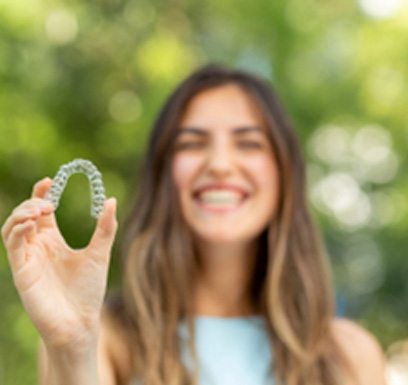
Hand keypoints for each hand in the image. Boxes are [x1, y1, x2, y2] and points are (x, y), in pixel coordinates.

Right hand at [1, 177, 117, 349]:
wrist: (80, 321)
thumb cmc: (88, 290)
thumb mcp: (99, 253)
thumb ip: (105, 228)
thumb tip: (111, 199)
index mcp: (53, 241)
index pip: (41, 211)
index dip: (41, 193)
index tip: (50, 180)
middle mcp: (38, 247)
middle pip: (24, 215)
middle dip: (32, 202)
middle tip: (49, 202)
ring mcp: (28, 258)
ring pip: (12, 227)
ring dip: (22, 213)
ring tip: (41, 209)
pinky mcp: (21, 271)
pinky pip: (12, 245)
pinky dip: (18, 230)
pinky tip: (32, 224)